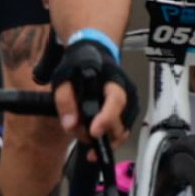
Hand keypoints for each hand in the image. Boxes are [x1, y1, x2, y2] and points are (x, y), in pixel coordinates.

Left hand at [47, 29, 132, 144]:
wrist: (92, 56)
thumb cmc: (79, 66)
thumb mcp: (64, 77)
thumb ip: (64, 99)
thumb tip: (70, 124)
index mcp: (114, 80)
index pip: (116, 100)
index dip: (106, 118)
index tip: (94, 132)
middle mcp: (128, 93)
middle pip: (120, 122)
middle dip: (99, 134)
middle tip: (77, 132)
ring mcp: (130, 106)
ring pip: (121, 132)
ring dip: (101, 139)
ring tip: (80, 133)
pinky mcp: (127, 116)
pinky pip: (119, 133)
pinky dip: (105, 139)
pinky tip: (89, 137)